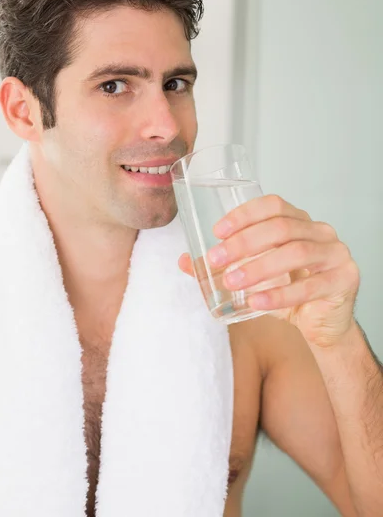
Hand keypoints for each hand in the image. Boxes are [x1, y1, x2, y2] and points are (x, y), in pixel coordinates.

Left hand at [178, 195, 359, 347]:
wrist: (324, 324)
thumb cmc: (290, 292)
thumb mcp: (256, 277)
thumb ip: (226, 266)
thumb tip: (184, 261)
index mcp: (300, 222)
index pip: (273, 205)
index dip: (245, 215)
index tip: (217, 231)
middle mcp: (320, 232)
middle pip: (281, 227)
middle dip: (244, 242)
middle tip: (217, 259)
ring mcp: (336, 254)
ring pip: (296, 253)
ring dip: (259, 267)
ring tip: (232, 281)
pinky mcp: (344, 280)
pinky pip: (310, 286)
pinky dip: (280, 295)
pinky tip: (257, 302)